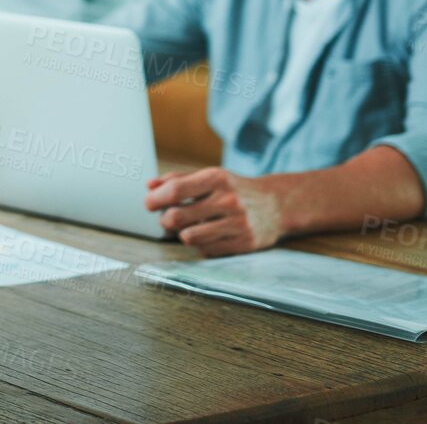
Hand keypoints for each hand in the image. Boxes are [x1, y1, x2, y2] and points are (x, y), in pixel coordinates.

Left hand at [146, 167, 287, 255]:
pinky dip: (200, 245)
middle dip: (165, 220)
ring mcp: (238, 223)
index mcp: (217, 178)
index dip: (155, 199)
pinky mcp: (244, 243)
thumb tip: (148, 186)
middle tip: (167, 218)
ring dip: (182, 234)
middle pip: (178, 217)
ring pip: (190, 237)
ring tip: (187, 227)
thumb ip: (178, 179)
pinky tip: (206, 236)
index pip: (175, 190)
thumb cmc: (234, 189)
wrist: (277, 205)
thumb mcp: (210, 176)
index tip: (149, 204)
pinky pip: (207, 250)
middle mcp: (228, 200)